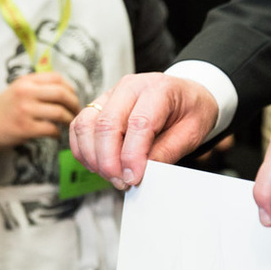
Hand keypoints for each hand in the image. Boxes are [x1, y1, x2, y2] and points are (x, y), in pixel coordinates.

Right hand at [0, 72, 81, 148]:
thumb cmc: (2, 109)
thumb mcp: (17, 90)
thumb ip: (37, 87)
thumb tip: (66, 93)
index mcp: (26, 81)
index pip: (57, 78)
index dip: (71, 88)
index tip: (73, 98)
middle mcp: (26, 93)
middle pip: (62, 93)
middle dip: (75, 104)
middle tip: (77, 112)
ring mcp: (25, 110)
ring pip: (59, 112)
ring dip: (69, 120)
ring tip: (68, 124)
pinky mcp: (25, 128)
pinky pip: (51, 130)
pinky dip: (58, 134)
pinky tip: (56, 135)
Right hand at [69, 72, 218, 189]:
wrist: (186, 96)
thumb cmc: (190, 112)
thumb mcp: (191, 133)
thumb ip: (167, 152)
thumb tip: (142, 173)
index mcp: (158, 89)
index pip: (139, 123)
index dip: (132, 155)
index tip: (133, 178)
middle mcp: (130, 87)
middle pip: (107, 123)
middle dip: (109, 161)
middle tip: (121, 182)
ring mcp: (110, 95)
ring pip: (86, 124)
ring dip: (93, 157)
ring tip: (110, 176)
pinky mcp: (98, 106)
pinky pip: (79, 127)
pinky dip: (83, 150)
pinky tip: (97, 166)